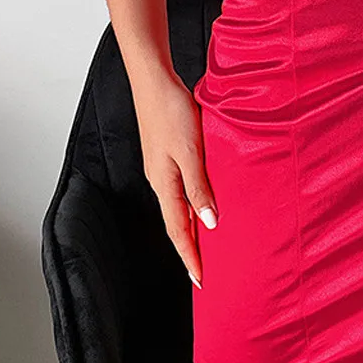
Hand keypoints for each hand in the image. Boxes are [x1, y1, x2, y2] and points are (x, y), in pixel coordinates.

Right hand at [133, 73, 217, 287]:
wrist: (154, 80)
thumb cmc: (171, 111)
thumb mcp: (191, 151)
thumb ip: (199, 187)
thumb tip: (208, 224)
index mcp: (164, 184)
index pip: (179, 231)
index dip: (190, 257)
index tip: (202, 282)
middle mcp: (160, 180)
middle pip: (177, 224)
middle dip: (190, 250)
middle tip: (206, 273)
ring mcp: (162, 167)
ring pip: (180, 206)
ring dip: (192, 228)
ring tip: (208, 246)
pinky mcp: (168, 154)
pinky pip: (181, 189)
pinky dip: (193, 204)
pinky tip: (203, 203)